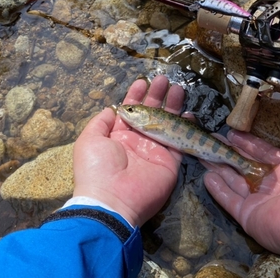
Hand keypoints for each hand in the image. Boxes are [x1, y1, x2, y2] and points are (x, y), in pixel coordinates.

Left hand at [72, 75, 184, 226]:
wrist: (112, 200)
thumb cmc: (97, 168)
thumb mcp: (90, 139)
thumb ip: (102, 121)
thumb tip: (113, 108)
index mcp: (119, 135)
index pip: (131, 110)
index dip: (136, 95)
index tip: (142, 81)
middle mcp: (138, 140)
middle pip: (151, 112)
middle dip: (157, 95)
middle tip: (163, 79)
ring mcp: (155, 150)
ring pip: (168, 122)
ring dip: (173, 105)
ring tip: (178, 88)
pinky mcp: (170, 161)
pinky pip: (181, 142)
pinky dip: (187, 128)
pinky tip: (189, 114)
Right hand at [204, 126, 279, 264]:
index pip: (265, 153)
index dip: (248, 143)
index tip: (232, 133)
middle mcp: (277, 186)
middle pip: (247, 166)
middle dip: (230, 153)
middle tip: (213, 141)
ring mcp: (262, 203)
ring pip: (235, 182)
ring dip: (219, 168)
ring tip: (203, 154)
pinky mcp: (250, 217)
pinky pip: (230, 202)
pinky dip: (218, 190)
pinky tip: (207, 176)